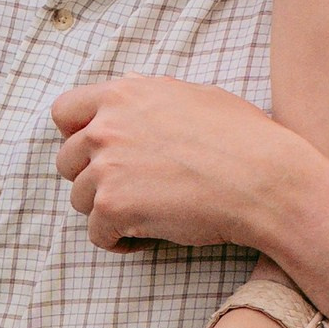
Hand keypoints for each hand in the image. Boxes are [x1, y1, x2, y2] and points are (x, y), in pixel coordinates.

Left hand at [52, 71, 300, 254]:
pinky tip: (144, 236)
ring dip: (105, 210)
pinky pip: (96, 234)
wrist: (265, 181)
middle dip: (90, 176)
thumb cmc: (243, 139)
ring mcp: (106, 167)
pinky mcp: (113, 207)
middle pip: (66, 160)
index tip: (94, 153)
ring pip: (79, 200)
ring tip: (142, 214)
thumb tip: (128, 87)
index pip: (63, 111)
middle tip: (125, 189)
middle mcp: (106, 127)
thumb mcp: (195, 96)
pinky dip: (117, 240)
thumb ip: (151, 94)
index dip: (74, 134)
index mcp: (123, 94)